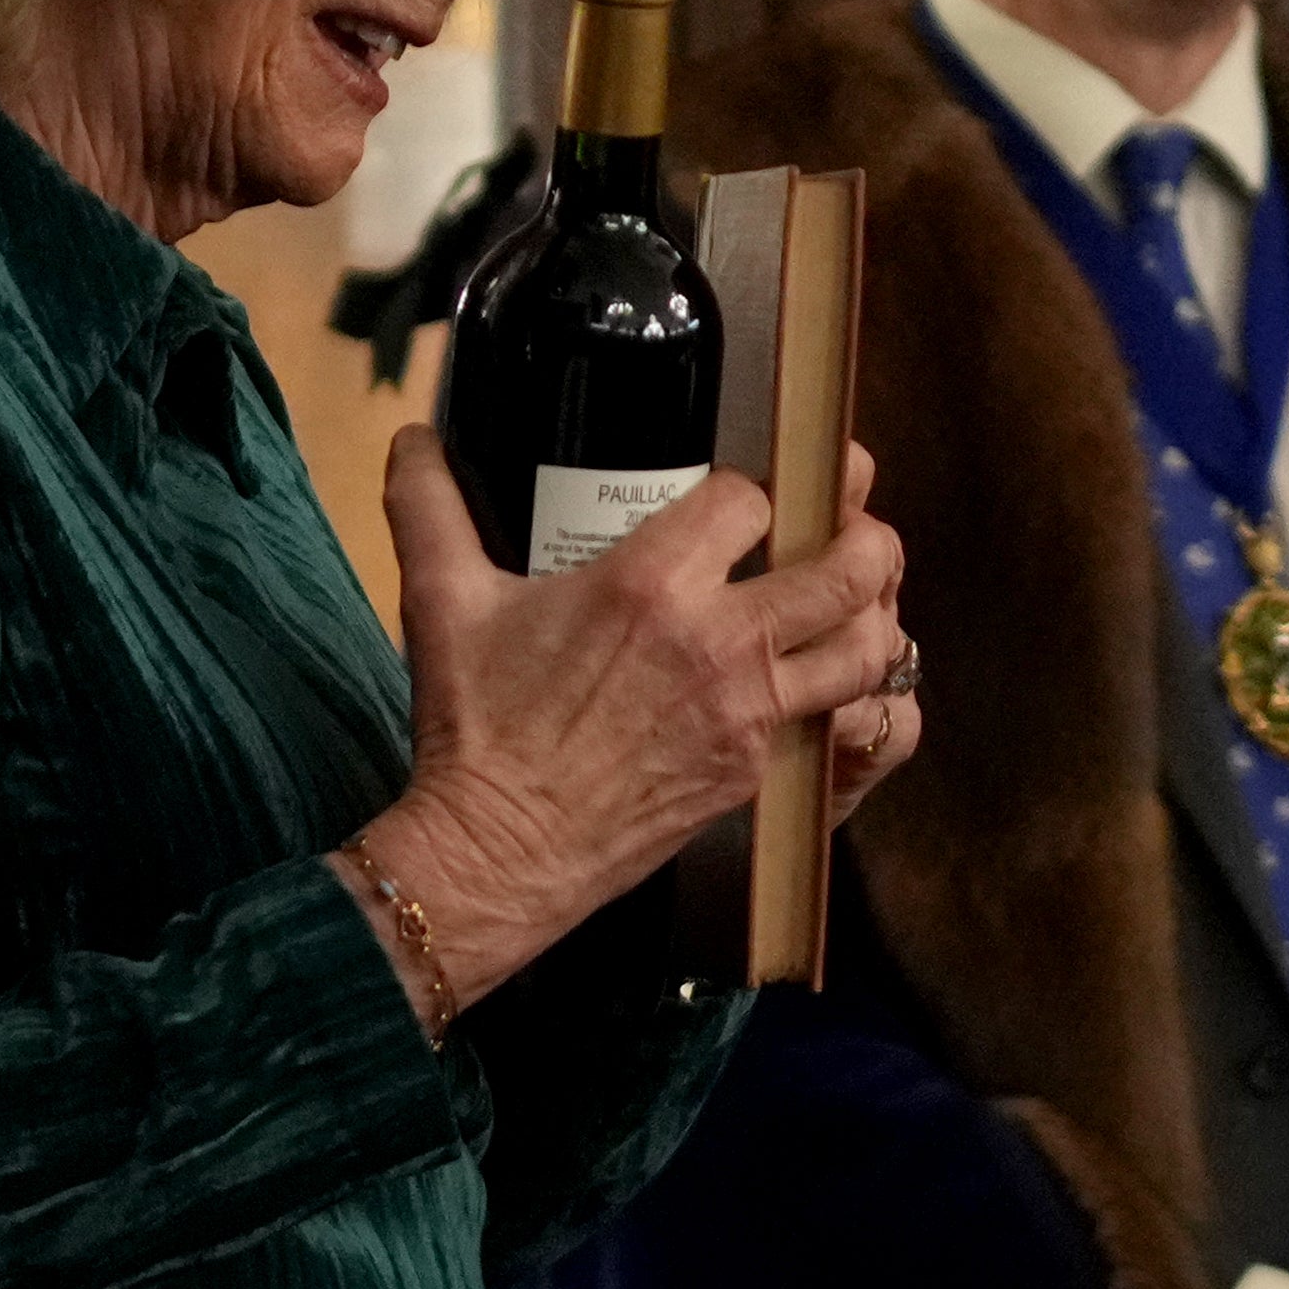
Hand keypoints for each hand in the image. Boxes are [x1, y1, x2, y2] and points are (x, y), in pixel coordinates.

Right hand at [354, 426, 908, 1007]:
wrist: (500, 850)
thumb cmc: (477, 727)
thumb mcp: (444, 600)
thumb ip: (430, 506)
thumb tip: (410, 438)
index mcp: (648, 584)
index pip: (750, 498)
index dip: (756, 486)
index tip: (749, 492)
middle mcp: (717, 641)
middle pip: (846, 564)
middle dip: (866, 528)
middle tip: (857, 516)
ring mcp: (747, 710)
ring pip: (866, 645)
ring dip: (877, 611)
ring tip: (865, 593)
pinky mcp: (755, 767)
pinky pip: (838, 717)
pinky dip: (851, 690)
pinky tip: (834, 674)